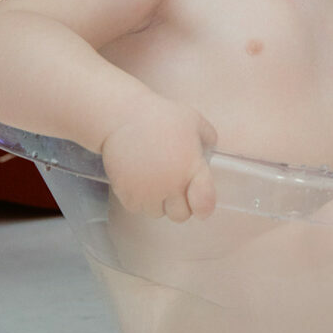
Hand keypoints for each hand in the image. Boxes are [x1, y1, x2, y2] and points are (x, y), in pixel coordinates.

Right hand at [100, 101, 217, 221]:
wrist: (122, 118)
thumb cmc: (160, 117)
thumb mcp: (194, 121)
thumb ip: (208, 139)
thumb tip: (210, 153)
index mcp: (191, 168)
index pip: (204, 204)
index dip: (203, 207)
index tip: (200, 204)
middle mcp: (171, 184)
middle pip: (181, 215)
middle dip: (179, 203)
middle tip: (173, 183)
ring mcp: (148, 192)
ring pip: (158, 213)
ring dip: (158, 201)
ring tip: (154, 178)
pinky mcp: (127, 195)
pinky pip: (138, 208)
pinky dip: (139, 199)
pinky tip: (139, 179)